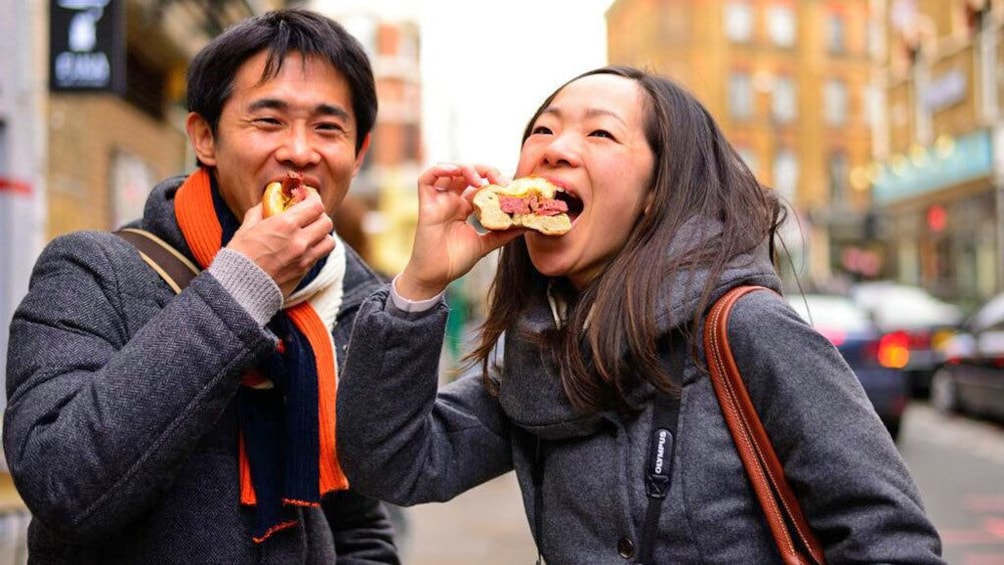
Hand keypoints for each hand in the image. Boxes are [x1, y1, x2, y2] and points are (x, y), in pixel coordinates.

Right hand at [226, 191, 334, 297]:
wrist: (239, 289)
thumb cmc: (239, 256)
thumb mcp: (246, 227)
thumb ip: (261, 211)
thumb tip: (269, 201)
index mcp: (285, 225)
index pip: (316, 206)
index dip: (314, 200)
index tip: (307, 198)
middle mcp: (300, 241)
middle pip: (327, 222)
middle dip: (319, 216)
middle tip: (309, 216)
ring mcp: (305, 258)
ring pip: (329, 241)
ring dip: (322, 235)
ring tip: (310, 234)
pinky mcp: (304, 272)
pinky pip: (319, 256)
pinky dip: (316, 249)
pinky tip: (303, 248)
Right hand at [396, 163, 523, 300]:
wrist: (436, 276)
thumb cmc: (455, 261)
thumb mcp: (486, 244)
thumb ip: (504, 233)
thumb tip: (527, 225)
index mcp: (465, 208)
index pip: (481, 185)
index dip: (495, 181)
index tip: (510, 187)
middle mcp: (452, 201)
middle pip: (467, 173)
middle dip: (484, 170)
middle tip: (499, 180)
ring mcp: (439, 201)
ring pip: (448, 170)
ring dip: (465, 167)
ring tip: (479, 178)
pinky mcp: (426, 205)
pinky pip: (426, 179)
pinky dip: (439, 169)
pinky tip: (454, 172)